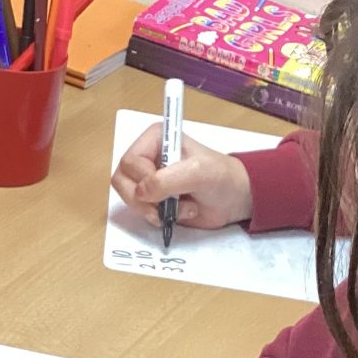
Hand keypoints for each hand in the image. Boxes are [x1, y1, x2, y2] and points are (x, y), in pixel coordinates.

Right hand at [111, 123, 253, 230]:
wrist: (235, 199)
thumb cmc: (220, 177)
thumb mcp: (197, 173)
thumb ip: (167, 180)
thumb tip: (141, 193)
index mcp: (155, 139)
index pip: (129, 162)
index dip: (143, 179)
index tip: (165, 188)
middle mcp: (147, 157)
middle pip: (122, 181)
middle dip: (144, 200)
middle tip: (166, 205)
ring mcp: (148, 180)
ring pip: (129, 199)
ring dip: (154, 210)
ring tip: (180, 208)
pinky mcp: (153, 199)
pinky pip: (140, 212)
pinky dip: (158, 218)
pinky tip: (180, 214)